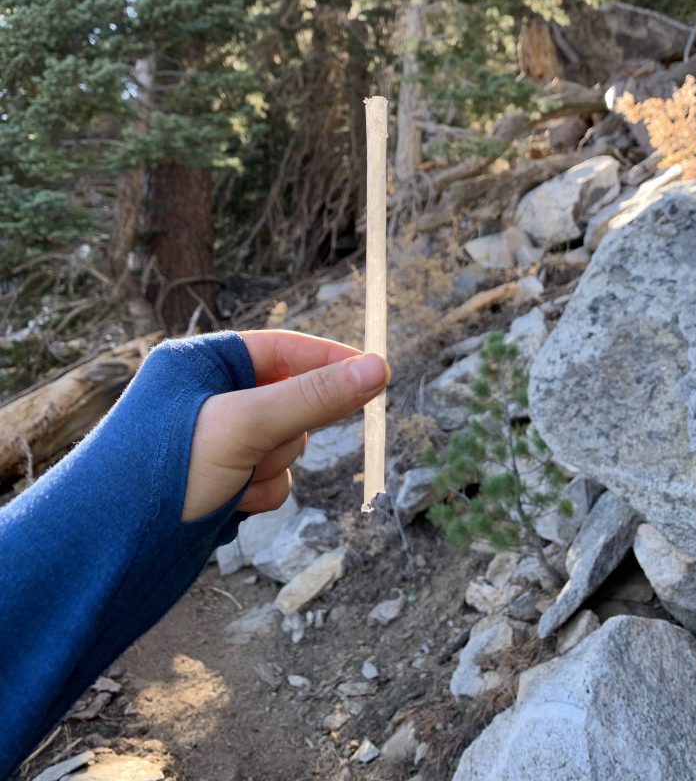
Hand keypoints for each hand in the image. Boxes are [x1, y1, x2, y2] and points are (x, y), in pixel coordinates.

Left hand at [181, 330, 388, 521]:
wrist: (109, 555)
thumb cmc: (163, 473)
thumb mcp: (245, 427)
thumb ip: (313, 398)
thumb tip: (378, 370)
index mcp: (199, 362)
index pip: (280, 347)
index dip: (327, 359)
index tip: (375, 373)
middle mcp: (206, 395)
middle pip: (288, 399)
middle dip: (284, 431)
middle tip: (265, 443)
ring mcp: (215, 440)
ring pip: (284, 445)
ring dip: (270, 467)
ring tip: (232, 481)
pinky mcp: (219, 478)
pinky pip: (269, 478)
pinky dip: (259, 494)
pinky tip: (229, 505)